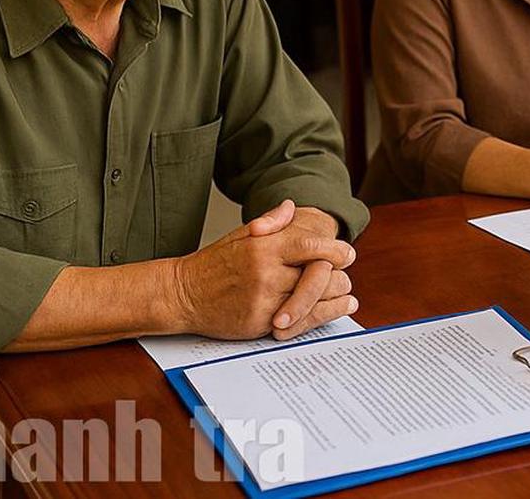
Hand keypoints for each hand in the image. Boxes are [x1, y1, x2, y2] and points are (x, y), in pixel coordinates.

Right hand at [170, 200, 356, 339]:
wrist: (182, 295)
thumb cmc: (215, 263)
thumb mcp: (241, 234)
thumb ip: (271, 221)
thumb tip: (292, 206)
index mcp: (264, 247)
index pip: (310, 246)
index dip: (335, 250)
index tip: (347, 253)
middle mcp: (266, 273)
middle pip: (318, 275)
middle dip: (339, 276)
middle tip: (347, 275)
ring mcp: (263, 301)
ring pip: (313, 300)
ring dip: (335, 298)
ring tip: (347, 295)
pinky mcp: (260, 323)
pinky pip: (299, 322)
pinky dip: (320, 317)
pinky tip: (335, 311)